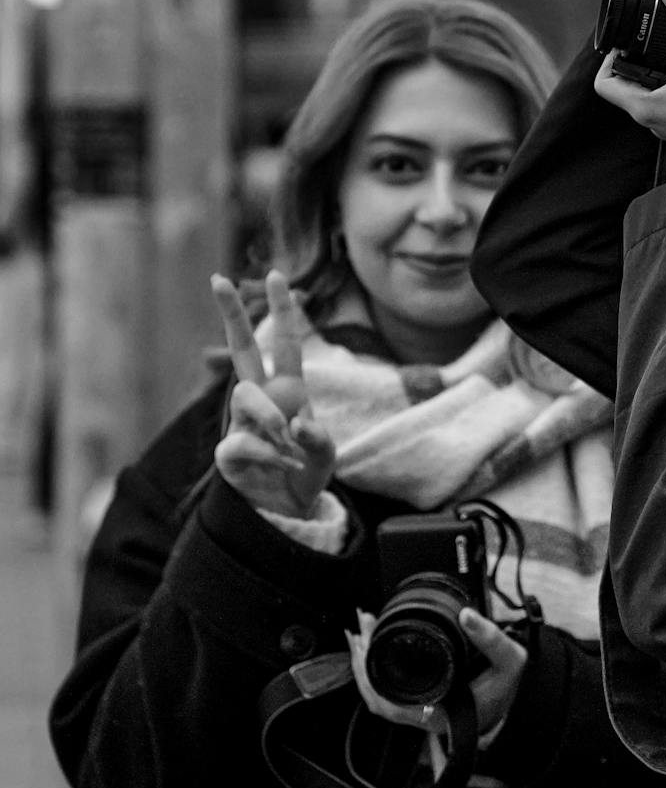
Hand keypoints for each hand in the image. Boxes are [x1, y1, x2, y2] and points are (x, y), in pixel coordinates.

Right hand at [211, 268, 335, 518]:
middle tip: (218, 278)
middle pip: (241, 349)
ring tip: (288, 441)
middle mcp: (262, 400)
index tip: (276, 275)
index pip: (284, 344)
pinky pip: (243, 441)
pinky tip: (282, 465)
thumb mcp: (326, 456)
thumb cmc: (306, 474)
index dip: (281, 312)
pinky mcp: (228, 452)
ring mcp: (241, 423)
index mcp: (289, 391)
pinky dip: (269, 455)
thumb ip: (319, 440)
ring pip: (244, 394)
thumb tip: (296, 424)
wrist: (288, 512)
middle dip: (231, 313)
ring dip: (270, 415)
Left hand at [347, 606, 527, 745]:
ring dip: (365, 664)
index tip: (367, 639)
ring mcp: (419, 712)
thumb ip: (491, 639)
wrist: (511, 703)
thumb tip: (466, 615)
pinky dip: (376, 669)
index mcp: (439, 712)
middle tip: (361, 625)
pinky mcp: (419, 702)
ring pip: (378, 696)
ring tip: (361, 631)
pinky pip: (387, 692)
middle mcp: (424, 716)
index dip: (370, 676)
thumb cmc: (505, 688)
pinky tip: (374, 647)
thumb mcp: (509, 661)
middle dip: (361, 660)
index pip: (391, 704)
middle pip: (376, 698)